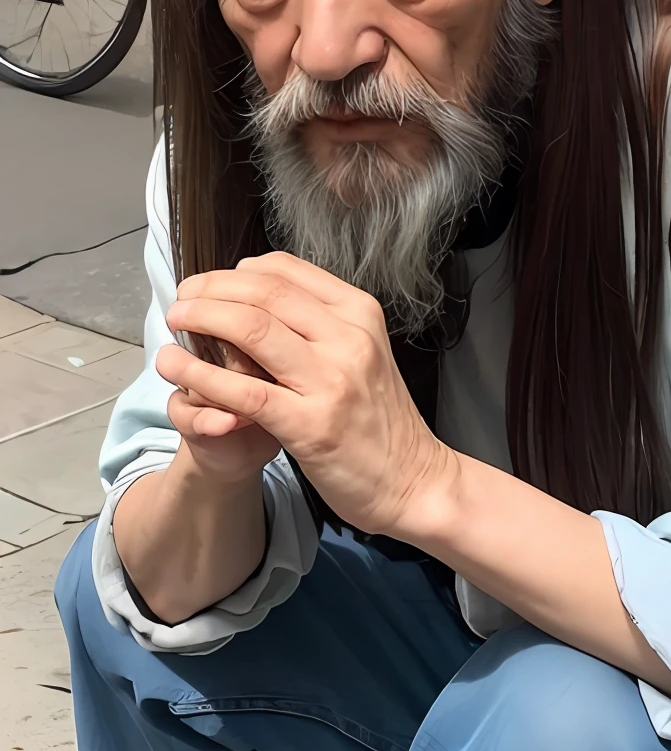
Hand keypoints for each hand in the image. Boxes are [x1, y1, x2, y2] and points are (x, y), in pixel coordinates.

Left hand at [156, 254, 454, 538]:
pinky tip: (177, 369)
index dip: (234, 271)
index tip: (207, 283)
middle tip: (180, 300)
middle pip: (263, 292)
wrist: (416, 480)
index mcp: (359, 313)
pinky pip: (244, 390)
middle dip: (210, 289)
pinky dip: (202, 374)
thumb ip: (320, 325)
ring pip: (252, 329)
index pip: (285, 270)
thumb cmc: (382, 419)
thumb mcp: (364, 352)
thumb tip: (258, 294)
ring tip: (174, 323)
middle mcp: (348, 337)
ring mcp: (331, 380)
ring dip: (201, 319)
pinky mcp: (311, 424)